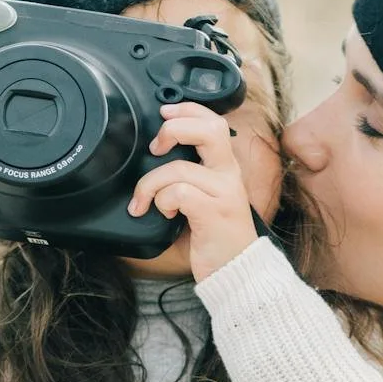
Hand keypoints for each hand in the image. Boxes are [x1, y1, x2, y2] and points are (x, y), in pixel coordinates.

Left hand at [127, 101, 257, 280]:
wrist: (236, 271)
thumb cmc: (216, 236)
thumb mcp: (207, 197)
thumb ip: (191, 175)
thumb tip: (159, 156)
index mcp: (225, 167)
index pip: (213, 122)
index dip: (187, 110)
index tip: (164, 113)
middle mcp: (228, 175)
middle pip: (208, 130)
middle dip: (173, 130)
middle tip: (156, 148)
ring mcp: (223, 193)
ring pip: (179, 168)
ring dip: (151, 184)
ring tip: (146, 202)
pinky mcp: (214, 213)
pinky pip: (179, 193)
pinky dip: (163, 202)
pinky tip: (167, 214)